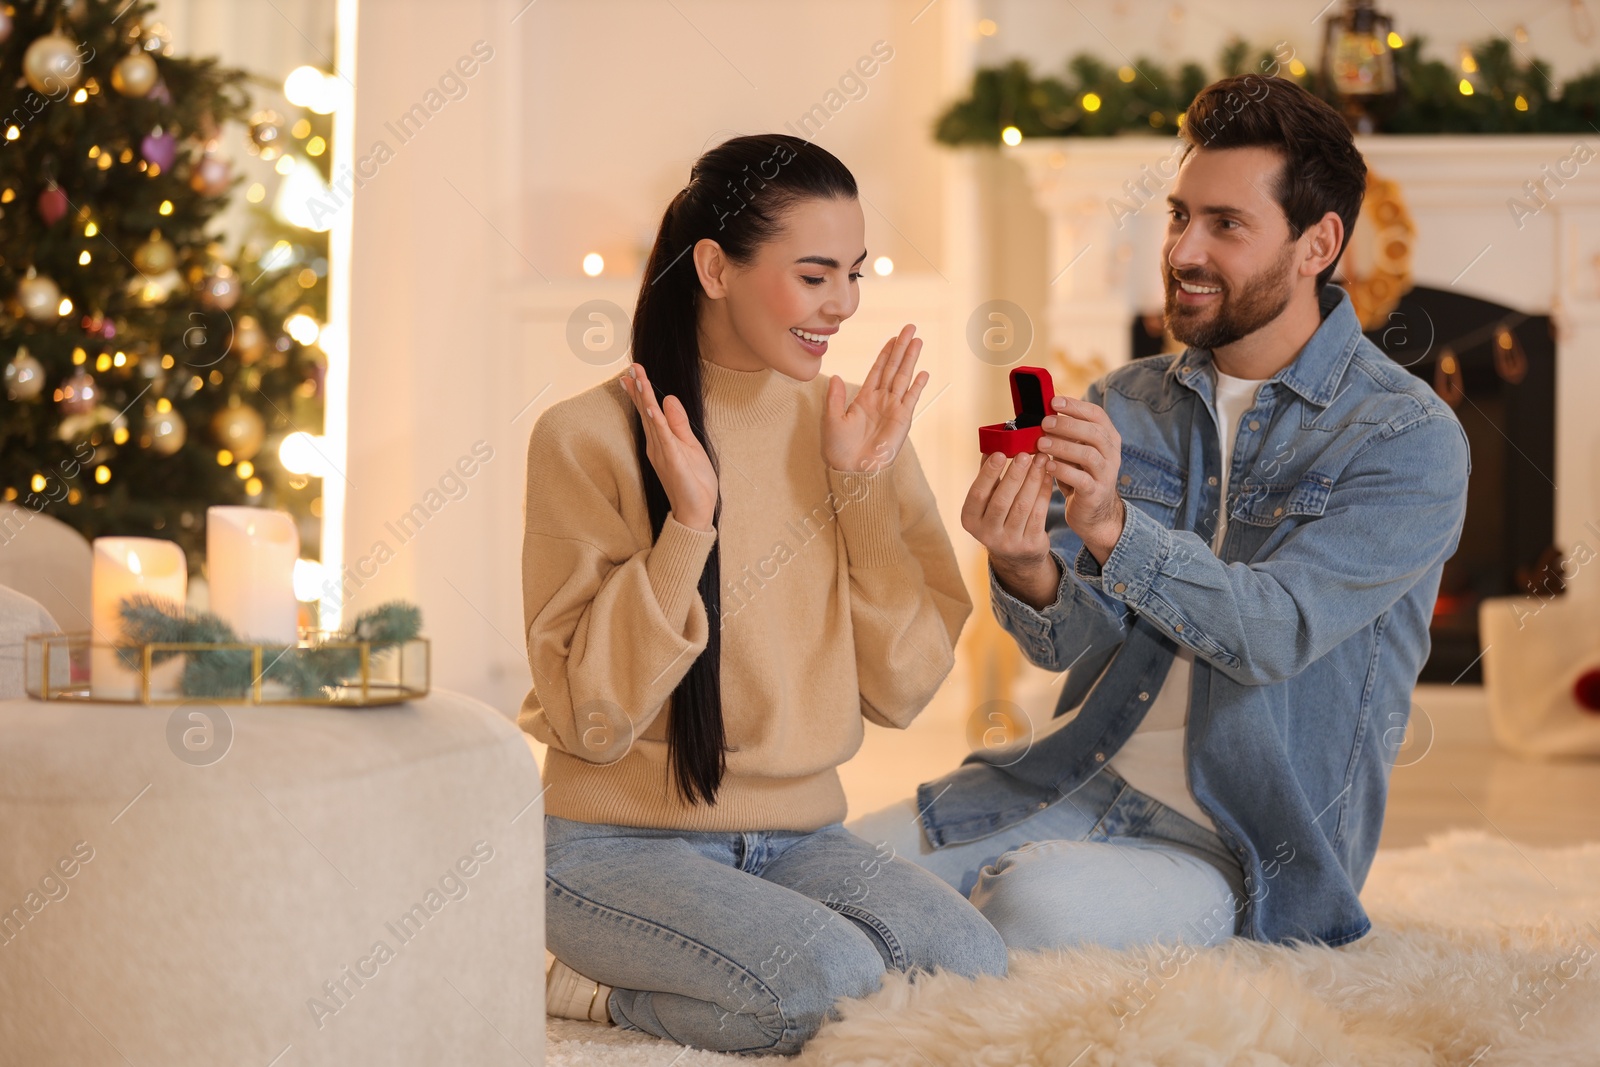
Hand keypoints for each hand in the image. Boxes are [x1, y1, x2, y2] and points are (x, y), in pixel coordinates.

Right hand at [622, 363, 717, 531]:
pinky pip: (663, 438)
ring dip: (645, 399)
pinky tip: (652, 408)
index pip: (649, 411)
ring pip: (652, 421)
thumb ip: (679, 423)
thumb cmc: (693, 482)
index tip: (632, 372)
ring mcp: (662, 453)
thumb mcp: (690, 446)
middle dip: (639, 388)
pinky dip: (657, 422)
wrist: (696, 512)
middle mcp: (656, 445)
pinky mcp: (672, 461)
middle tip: (631, 366)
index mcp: (661, 441)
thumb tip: (669, 398)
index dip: (641, 391)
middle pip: (646, 411)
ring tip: (637, 379)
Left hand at [822, 323, 928, 472]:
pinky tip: (922, 372)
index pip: (877, 370)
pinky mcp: (902, 419)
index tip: (893, 338)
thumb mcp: (831, 420)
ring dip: (910, 359)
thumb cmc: (840, 450)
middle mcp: (880, 401)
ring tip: (918, 341)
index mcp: (864, 399)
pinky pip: (910, 398)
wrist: (853, 471)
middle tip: (910, 328)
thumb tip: (835, 377)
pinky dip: (917, 385)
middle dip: (901, 348)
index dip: (885, 353)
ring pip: (903, 377)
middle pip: (893, 368)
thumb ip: (835, 398)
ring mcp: (893, 409)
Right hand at [960, 450, 1058, 608]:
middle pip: (1001, 500)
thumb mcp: (987, 501)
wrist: (1016, 556)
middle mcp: (986, 534)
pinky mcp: (1030, 544)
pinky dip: (1044, 492)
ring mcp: (1009, 542)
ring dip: (1034, 479)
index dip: (988, 473)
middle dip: (1015, 474)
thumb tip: (992, 444)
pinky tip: (1048, 475)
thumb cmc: (999, 517)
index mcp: (970, 519)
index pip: (977, 494)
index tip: (1000, 453)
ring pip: (1023, 506)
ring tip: (1041, 459)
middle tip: (1026, 453)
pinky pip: (1039, 513)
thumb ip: (988, 476)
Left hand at [1036, 396, 1125, 564]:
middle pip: (1093, 432)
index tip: (1053, 402)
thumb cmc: (1079, 474)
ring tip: (1042, 443)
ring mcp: (1106, 474)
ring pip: (1088, 455)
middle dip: (1067, 425)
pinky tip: (1048, 466)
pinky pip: (1082, 480)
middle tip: (1044, 423)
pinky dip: (1063, 471)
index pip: (1096, 415)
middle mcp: (1111, 453)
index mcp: (1108, 437)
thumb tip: (1042, 413)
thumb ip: (1066, 434)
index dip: (1075, 406)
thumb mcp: (1075, 450)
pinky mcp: (1096, 493)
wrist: (1094, 511)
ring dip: (1063, 447)